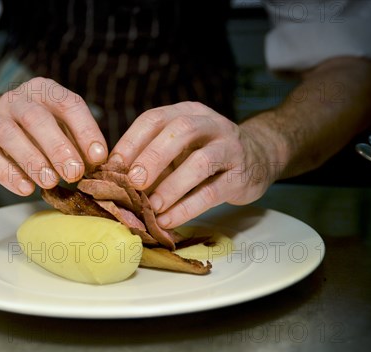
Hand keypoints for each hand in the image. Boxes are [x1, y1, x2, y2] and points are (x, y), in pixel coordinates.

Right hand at [0, 77, 107, 194]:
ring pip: (10, 135)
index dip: (85, 130)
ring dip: (32, 161)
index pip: (68, 104)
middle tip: (74, 173)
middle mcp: (18, 100)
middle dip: (58, 147)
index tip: (98, 157)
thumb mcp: (61, 127)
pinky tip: (26, 189)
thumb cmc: (37, 130)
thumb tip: (96, 164)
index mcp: (45, 91)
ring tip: (50, 182)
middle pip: (36, 118)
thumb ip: (78, 142)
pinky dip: (9, 174)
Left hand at [110, 102, 280, 227]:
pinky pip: (213, 191)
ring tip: (152, 206)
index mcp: (186, 113)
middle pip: (180, 131)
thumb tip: (114, 181)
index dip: (130, 141)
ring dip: (172, 185)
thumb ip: (152, 159)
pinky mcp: (241, 176)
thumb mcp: (179, 148)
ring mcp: (229, 148)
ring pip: (200, 162)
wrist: (259, 156)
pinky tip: (170, 219)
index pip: (154, 119)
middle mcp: (210, 124)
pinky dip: (188, 207)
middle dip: (152, 156)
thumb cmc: (205, 153)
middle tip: (133, 182)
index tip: (111, 166)